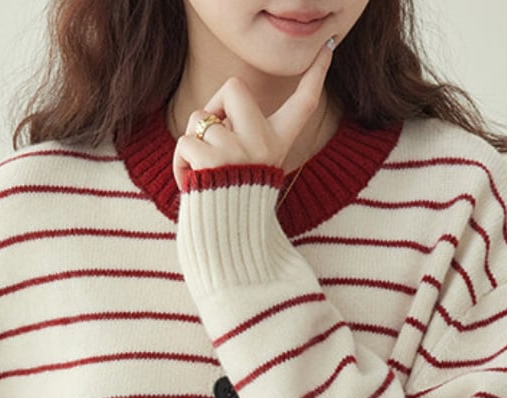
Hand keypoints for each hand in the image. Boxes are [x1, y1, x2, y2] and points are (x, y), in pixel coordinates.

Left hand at [172, 37, 335, 190]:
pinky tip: (191, 182)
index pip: (304, 103)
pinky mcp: (212, 161)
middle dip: (213, 107)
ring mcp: (237, 151)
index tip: (327, 48)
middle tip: (214, 137)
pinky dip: (179, 163)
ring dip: (192, 142)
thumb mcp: (250, 168)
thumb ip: (241, 137)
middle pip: (233, 87)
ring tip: (204, 170)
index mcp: (277, 142)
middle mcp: (262, 143)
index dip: (317, 74)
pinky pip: (184, 142)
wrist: (225, 239)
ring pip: (199, 118)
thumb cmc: (232, 202)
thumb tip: (210, 116)